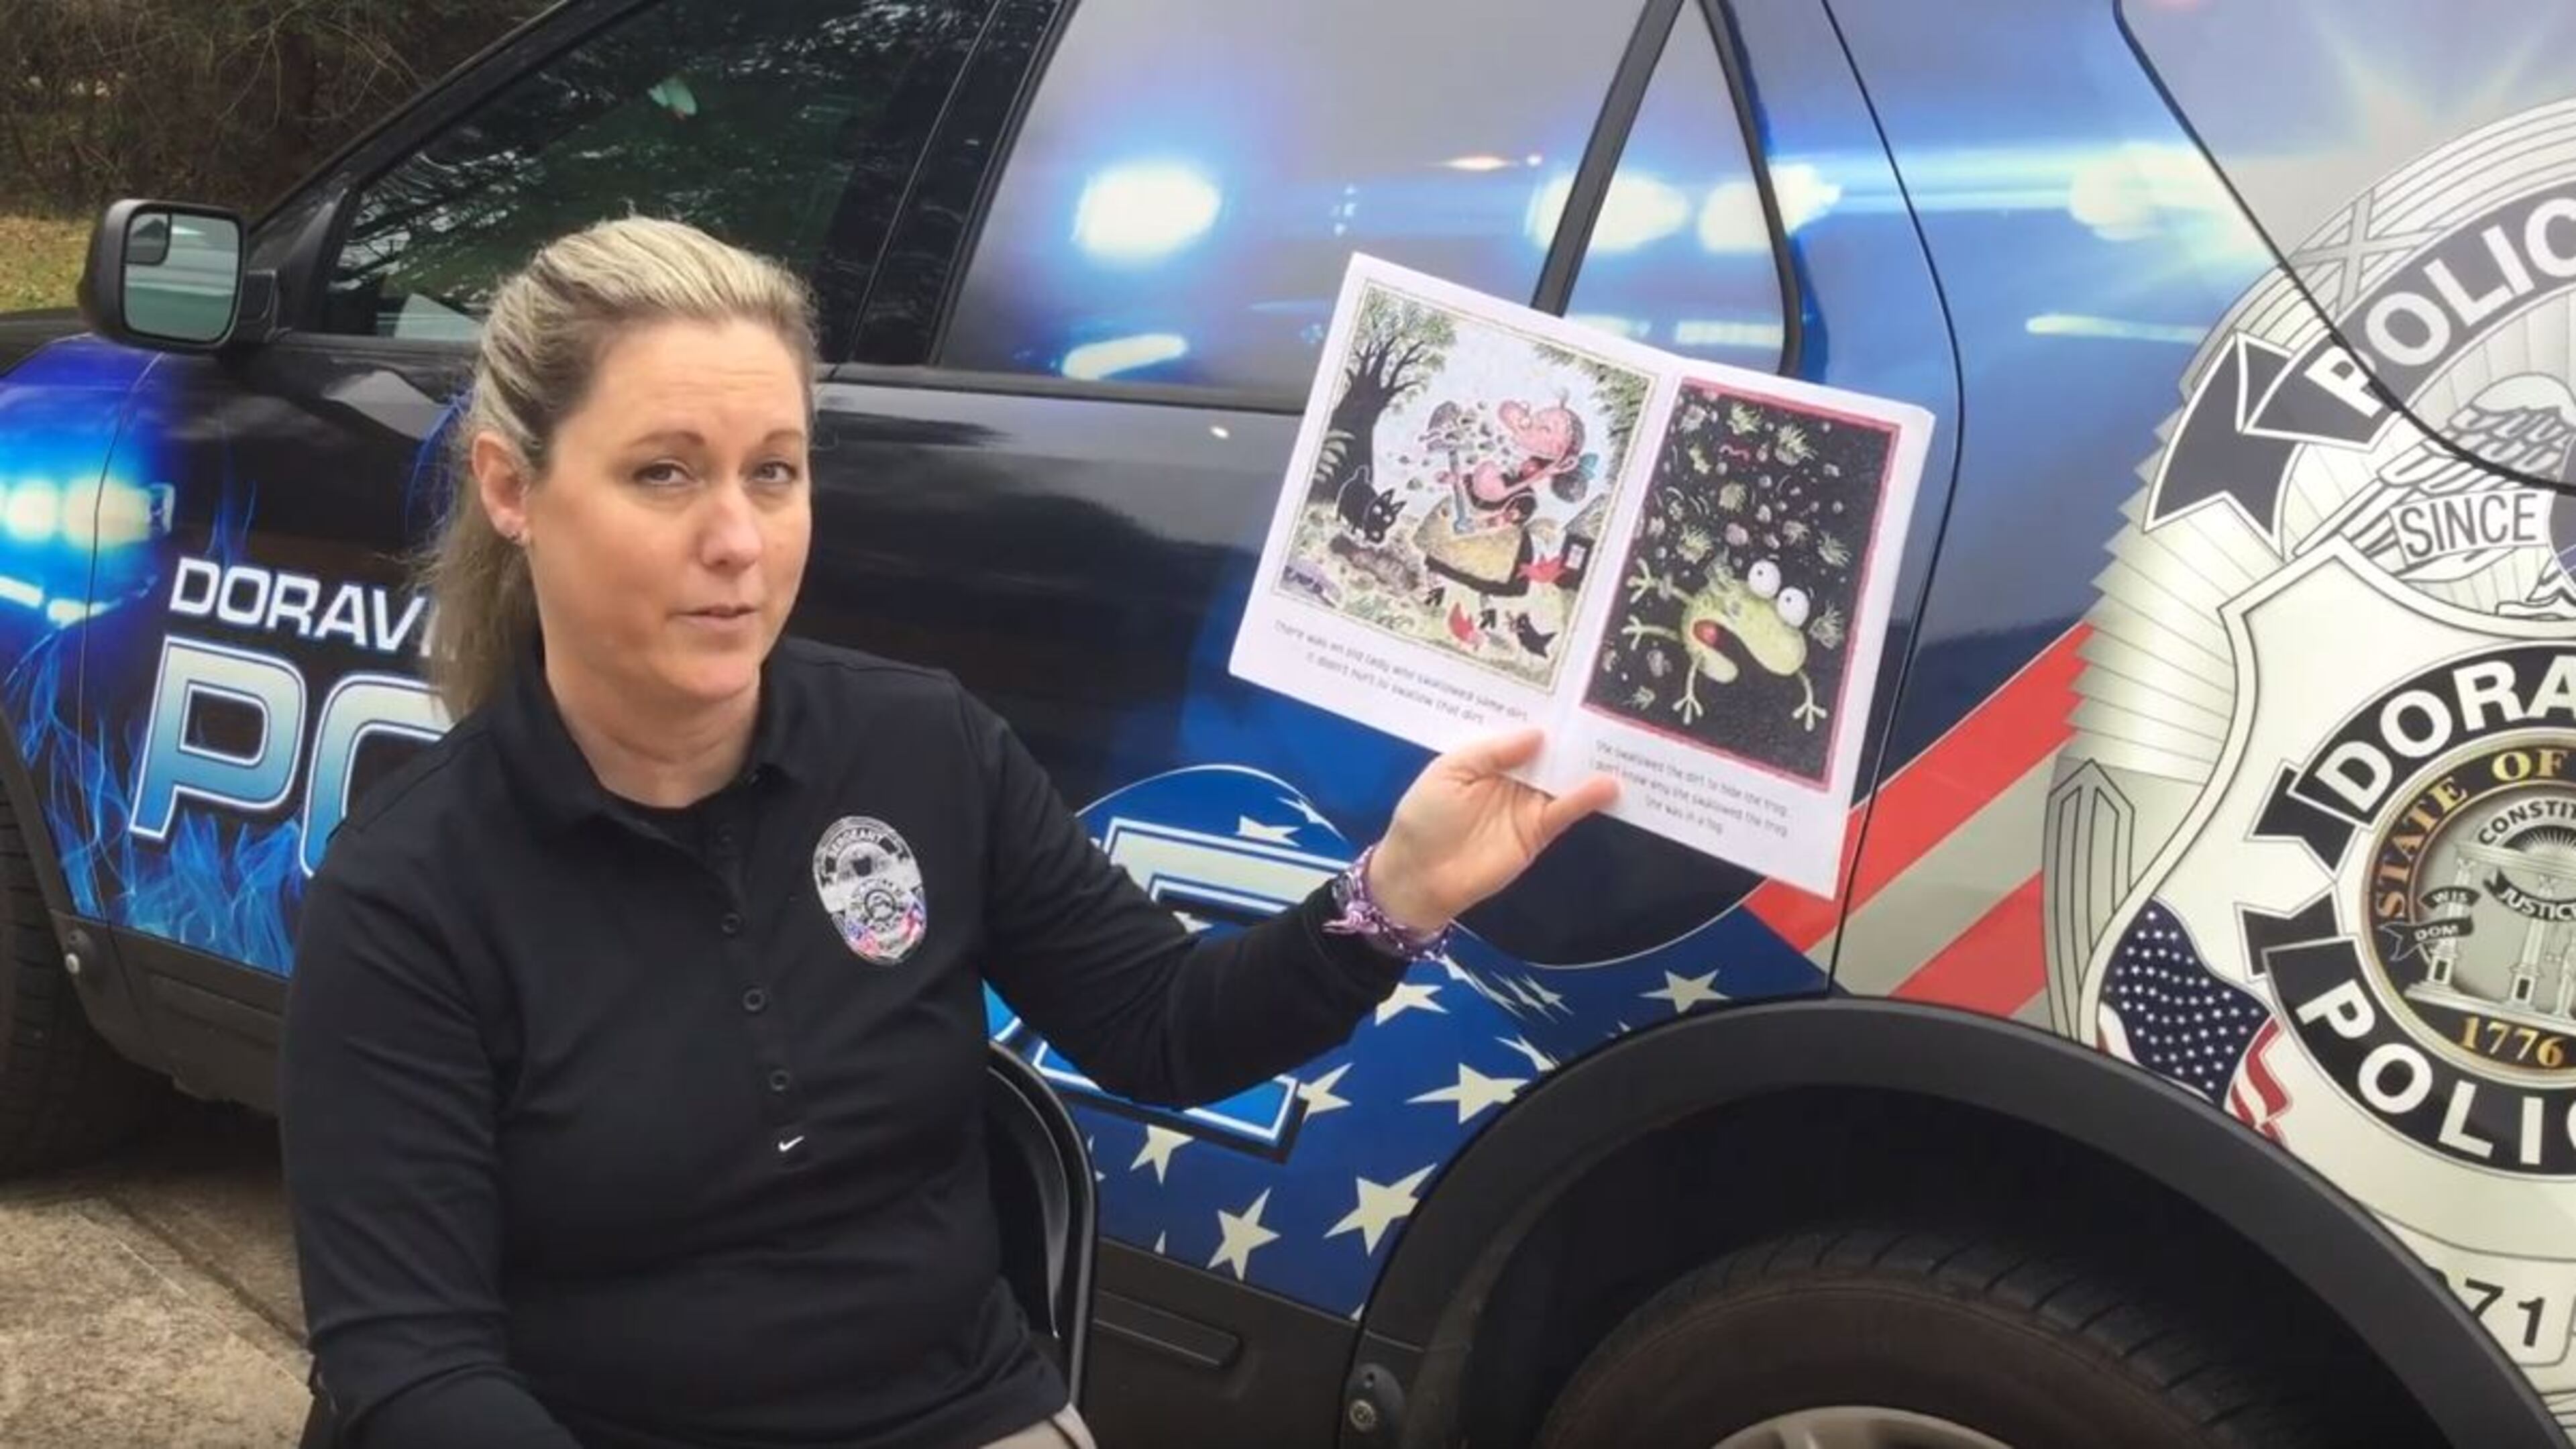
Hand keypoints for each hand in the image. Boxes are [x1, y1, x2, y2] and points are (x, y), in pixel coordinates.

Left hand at [1364, 727, 1617, 932]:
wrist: (1419, 875)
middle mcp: (1513, 776)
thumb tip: (1537, 734)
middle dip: (1573, 733)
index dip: (1542, 712)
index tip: (1571, 691)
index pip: (1520, 730)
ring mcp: (1528, 803)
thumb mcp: (1449, 771)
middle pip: (1549, 751)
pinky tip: (1608, 784)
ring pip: (1563, 778)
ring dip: (1587, 763)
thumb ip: (1492, 752)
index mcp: (1488, 757)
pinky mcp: (1538, 831)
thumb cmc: (1424, 817)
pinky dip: (1586, 799)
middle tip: (1607, 707)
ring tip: (1618, 740)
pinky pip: (1565, 811)